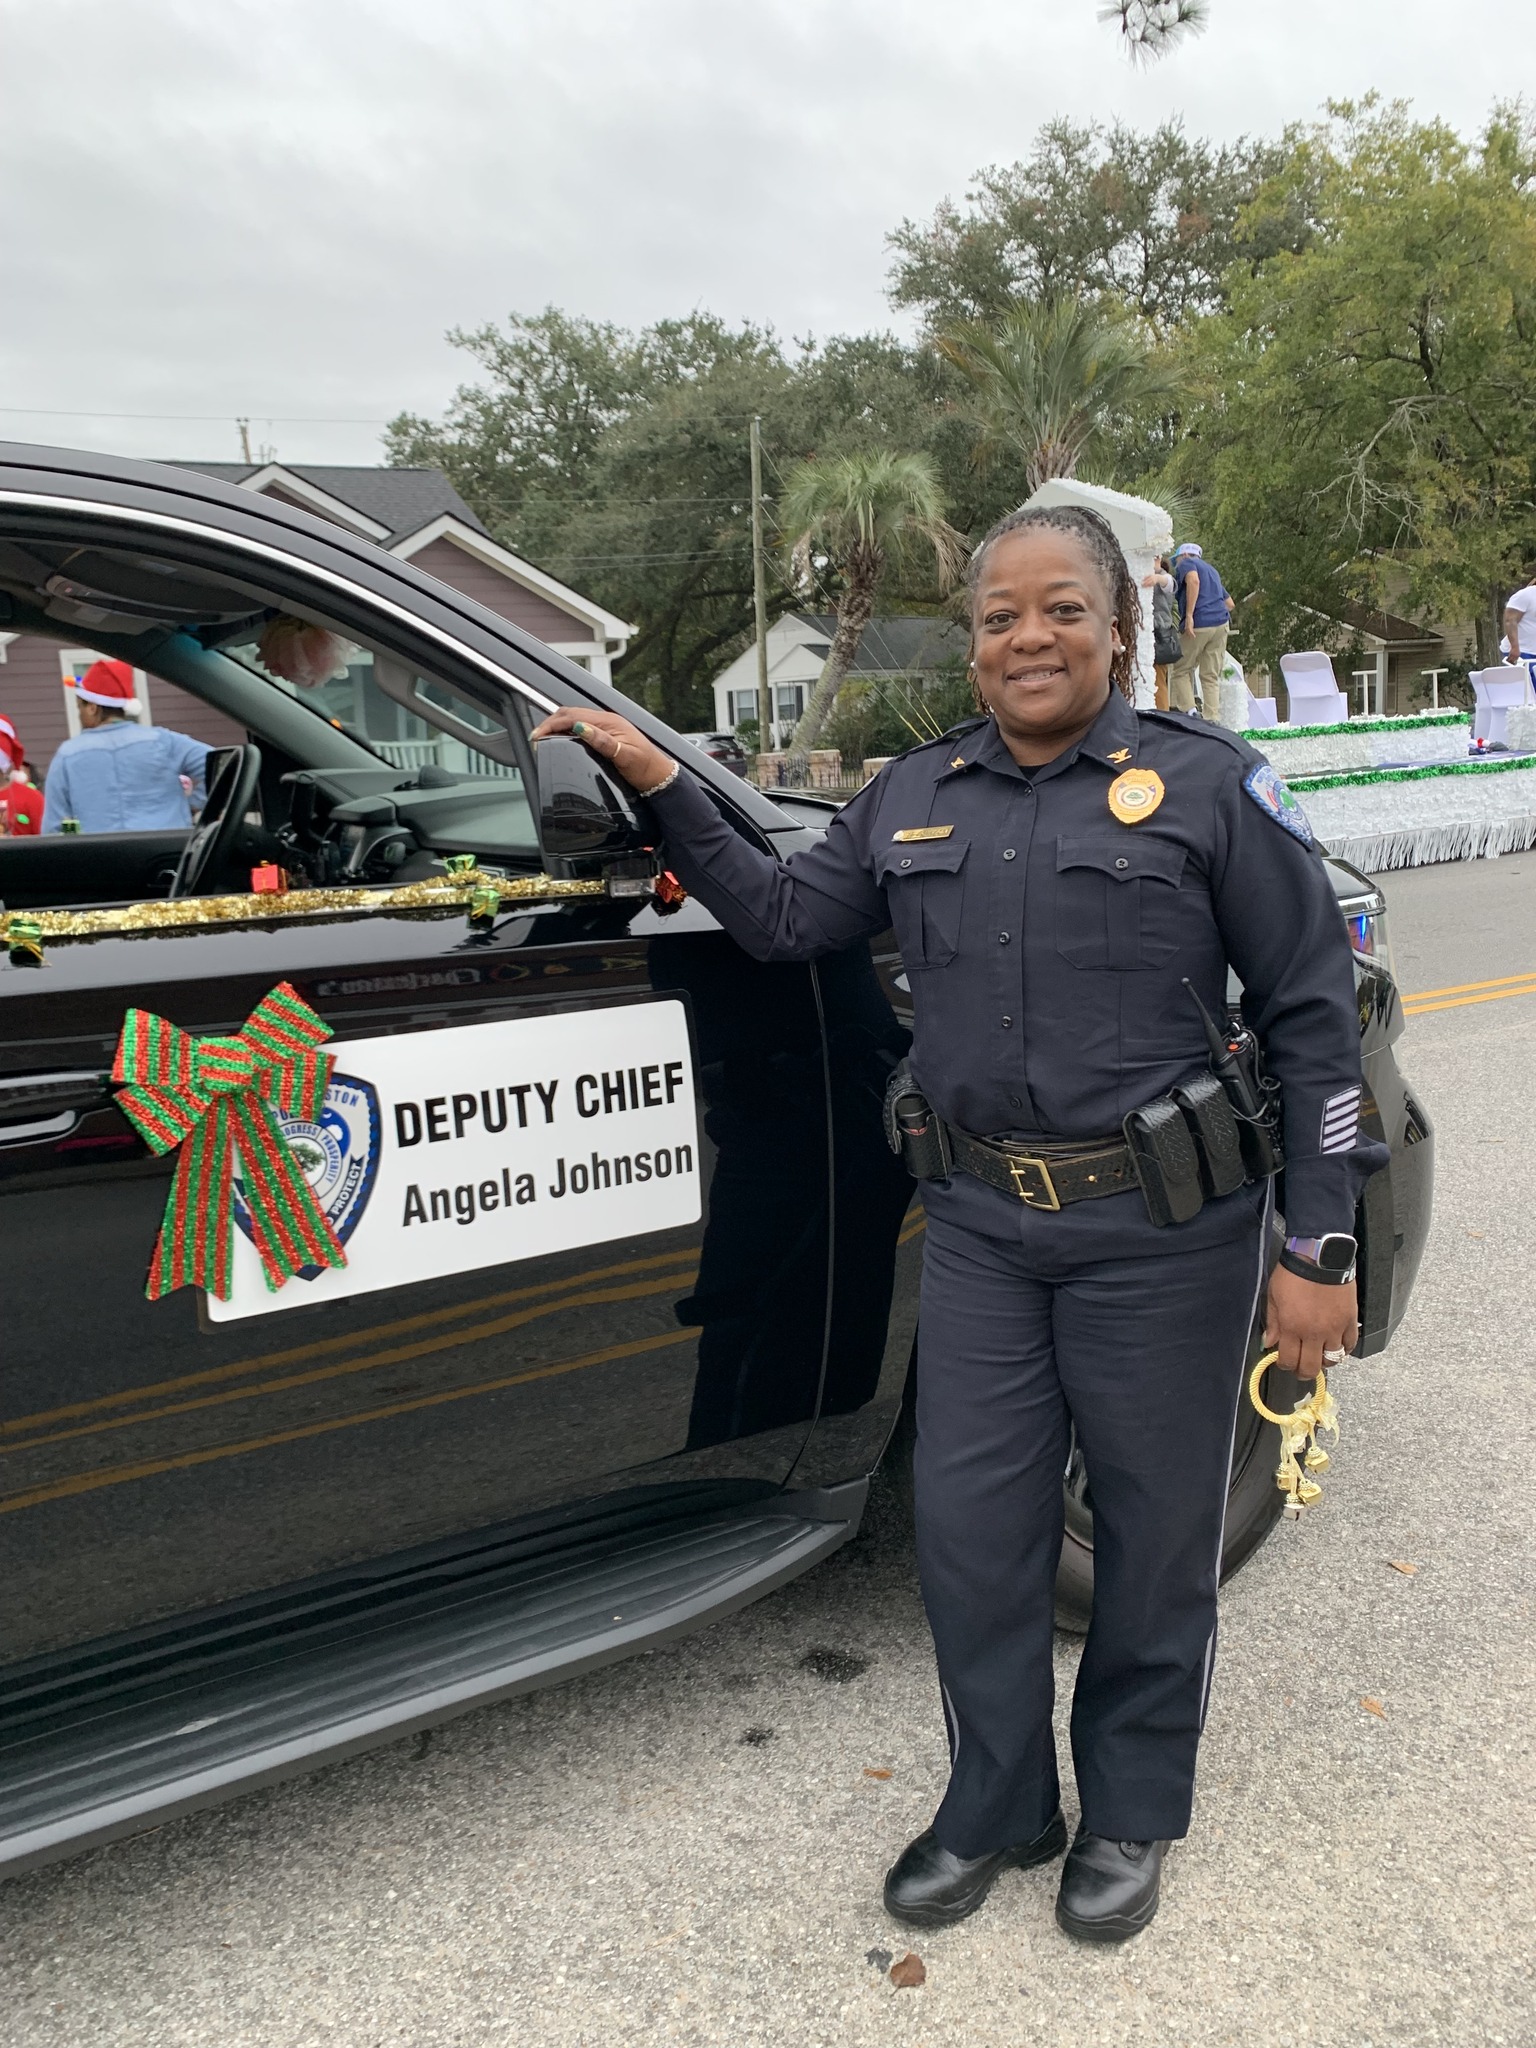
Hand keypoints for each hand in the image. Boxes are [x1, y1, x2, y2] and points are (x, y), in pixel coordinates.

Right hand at [528, 706, 674, 793]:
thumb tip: (582, 728)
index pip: (573, 716)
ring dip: (557, 724)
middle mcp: (607, 721)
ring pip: (575, 719)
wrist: (659, 776)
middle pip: (571, 714)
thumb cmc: (645, 767)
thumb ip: (602, 741)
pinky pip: (581, 726)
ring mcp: (606, 727)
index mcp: (609, 722)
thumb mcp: (624, 755)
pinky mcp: (606, 735)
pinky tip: (561, 738)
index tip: (538, 735)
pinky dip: (566, 730)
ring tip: (543, 736)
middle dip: (550, 722)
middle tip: (536, 736)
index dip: (552, 724)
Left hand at [1263, 1263, 1357, 1379]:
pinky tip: (1336, 1346)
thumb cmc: (1295, 1272)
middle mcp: (1314, 1333)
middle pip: (1311, 1367)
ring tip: (1318, 1356)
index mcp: (1293, 1327)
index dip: (1284, 1365)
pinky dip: (1344, 1350)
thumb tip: (1269, 1341)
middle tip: (1300, 1368)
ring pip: (1332, 1360)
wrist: (1320, 1257)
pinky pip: (1350, 1345)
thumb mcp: (1273, 1295)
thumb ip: (1272, 1322)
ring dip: (1324, 1362)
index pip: (1288, 1360)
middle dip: (1303, 1372)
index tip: (1283, 1362)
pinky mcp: (1350, 1321)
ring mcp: (1335, 1328)